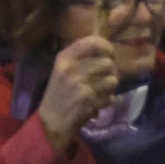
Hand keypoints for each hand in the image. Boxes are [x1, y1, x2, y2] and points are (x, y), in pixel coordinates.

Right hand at [36, 36, 119, 152]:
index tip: (110, 54)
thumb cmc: (58, 93)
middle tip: (103, 78)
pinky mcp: (90, 101)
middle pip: (107, 63)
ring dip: (110, 87)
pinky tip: (97, 103)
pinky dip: (108, 101)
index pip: (92, 42)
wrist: (51, 121)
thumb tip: (106, 52)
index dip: (107, 47)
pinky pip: (111, 96)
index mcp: (64, 58)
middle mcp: (72, 69)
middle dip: (109, 72)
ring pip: (113, 80)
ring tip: (100, 91)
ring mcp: (81, 85)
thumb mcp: (62, 69)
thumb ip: (80, 58)